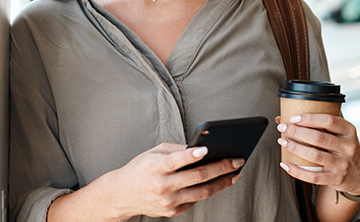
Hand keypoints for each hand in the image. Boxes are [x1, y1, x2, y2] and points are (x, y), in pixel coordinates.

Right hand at [105, 142, 244, 218]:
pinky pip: (195, 200)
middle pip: (197, 177)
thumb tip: (202, 148)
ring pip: (202, 192)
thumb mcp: (154, 152)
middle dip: (221, 168)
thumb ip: (176, 150)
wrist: (122, 195)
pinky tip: (218, 182)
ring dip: (222, 182)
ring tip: (235, 174)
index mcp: (156, 167)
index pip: (176, 160)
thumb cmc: (141, 168)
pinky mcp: (172, 211)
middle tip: (237, 160)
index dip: (191, 155)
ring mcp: (168, 201)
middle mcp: (163, 186)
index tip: (206, 149)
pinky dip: (207, 190)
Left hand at [276, 114, 359, 195]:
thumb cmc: (342, 148)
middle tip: (283, 128)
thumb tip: (282, 118)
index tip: (293, 118)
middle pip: (318, 137)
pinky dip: (297, 171)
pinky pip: (313, 176)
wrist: (359, 174)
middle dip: (297, 131)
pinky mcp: (335, 179)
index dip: (309, 118)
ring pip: (314, 155)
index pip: (329, 121)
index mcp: (349, 131)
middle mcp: (348, 147)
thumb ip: (317, 125)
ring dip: (295, 148)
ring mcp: (342, 164)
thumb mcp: (339, 134)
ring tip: (283, 142)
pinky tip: (286, 164)